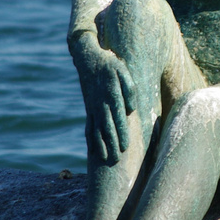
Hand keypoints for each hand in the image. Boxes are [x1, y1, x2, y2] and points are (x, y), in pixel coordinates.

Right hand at [72, 33, 136, 164]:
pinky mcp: (89, 109)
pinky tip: (94, 150)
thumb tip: (131, 108)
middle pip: (107, 128)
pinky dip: (91, 139)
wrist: (88, 59)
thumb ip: (129, 89)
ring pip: (97, 130)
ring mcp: (93, 108)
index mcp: (111, 95)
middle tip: (117, 160)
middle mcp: (101, 104)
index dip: (121, 133)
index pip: (117, 118)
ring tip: (107, 159)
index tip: (125, 146)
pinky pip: (89, 127)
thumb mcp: (123, 70)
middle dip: (112, 144)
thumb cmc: (110, 64)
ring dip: (102, 145)